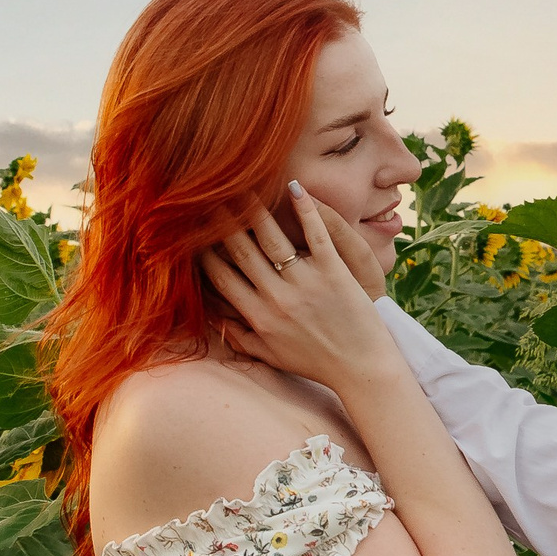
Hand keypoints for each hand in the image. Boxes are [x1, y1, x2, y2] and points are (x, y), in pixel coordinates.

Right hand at [205, 182, 400, 393]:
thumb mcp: (272, 357)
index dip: (204, 251)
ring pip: (271, 238)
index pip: (220, 277)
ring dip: (254, 209)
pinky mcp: (334, 274)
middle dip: (221, 221)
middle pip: (240, 251)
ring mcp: (305, 284)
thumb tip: (214, 320)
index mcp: (258, 317)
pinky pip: (316, 235)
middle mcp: (276, 299)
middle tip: (211, 196)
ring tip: (245, 186)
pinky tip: (295, 187)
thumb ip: (241, 339)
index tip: (195, 231)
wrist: (361, 369)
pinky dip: (306, 210)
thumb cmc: (317, 364)